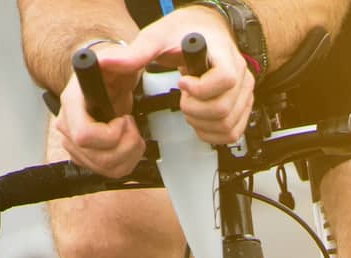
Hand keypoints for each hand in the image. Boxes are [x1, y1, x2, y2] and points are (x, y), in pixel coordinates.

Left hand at [54, 12, 252, 177]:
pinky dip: (213, 134)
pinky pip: (233, 132)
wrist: (203, 29)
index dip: (201, 89)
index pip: (224, 80)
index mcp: (223, 54)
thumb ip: (133, 54)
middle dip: (195, 111)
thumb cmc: (184, 32)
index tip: (183, 83)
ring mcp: (245, 92)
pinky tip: (200, 120)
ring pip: (228, 125)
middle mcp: (240, 73)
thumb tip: (106, 62)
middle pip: (223, 109)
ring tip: (190, 109)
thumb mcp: (156, 37)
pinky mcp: (243, 105)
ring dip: (203, 125)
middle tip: (183, 100)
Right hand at [54, 41, 145, 178]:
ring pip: (106, 169)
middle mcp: (66, 125)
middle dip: (127, 146)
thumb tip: (106, 61)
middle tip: (132, 124)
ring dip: (130, 154)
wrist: (106, 81)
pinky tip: (128, 144)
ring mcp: (73, 144)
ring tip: (132, 133)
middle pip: (100, 159)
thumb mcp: (117, 59)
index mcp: (70, 102)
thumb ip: (115, 59)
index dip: (110, 135)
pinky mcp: (84, 157)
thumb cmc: (110, 71)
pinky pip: (108, 173)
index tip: (122, 119)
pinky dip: (127, 162)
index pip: (84, 136)